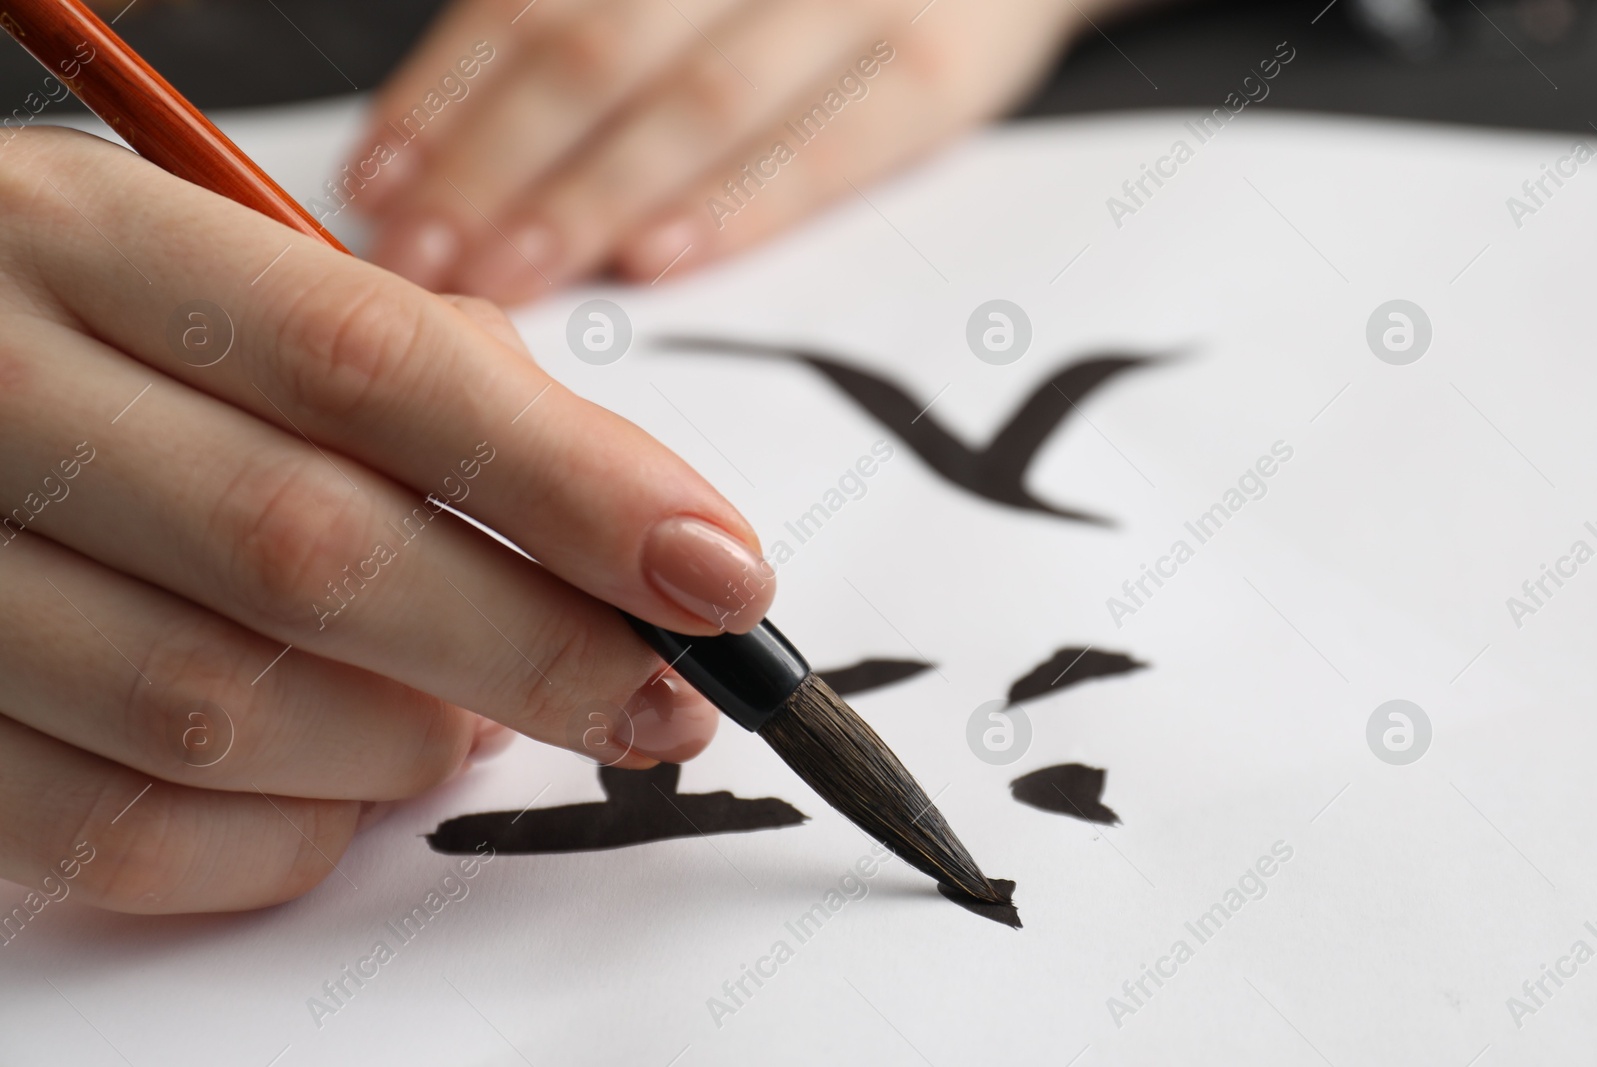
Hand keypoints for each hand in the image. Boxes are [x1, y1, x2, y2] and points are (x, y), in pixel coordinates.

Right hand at [0, 128, 773, 913]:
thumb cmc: (87, 331)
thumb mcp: (225, 275)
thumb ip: (422, 371)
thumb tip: (624, 525)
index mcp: (91, 245)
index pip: (376, 366)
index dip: (576, 485)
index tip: (719, 576)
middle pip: (315, 551)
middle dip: (537, 649)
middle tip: (661, 698)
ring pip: (224, 711)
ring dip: (409, 745)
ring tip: (476, 721)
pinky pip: (122, 835)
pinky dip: (289, 839)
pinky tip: (351, 791)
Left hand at [349, 0, 1088, 301]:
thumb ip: (585, 23)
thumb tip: (444, 139)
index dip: (444, 98)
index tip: (377, 187)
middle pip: (596, 51)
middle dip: (494, 166)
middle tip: (424, 263)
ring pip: (698, 104)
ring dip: (591, 201)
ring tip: (511, 280)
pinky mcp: (939, 70)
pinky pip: (828, 148)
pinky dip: (738, 209)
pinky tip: (657, 264)